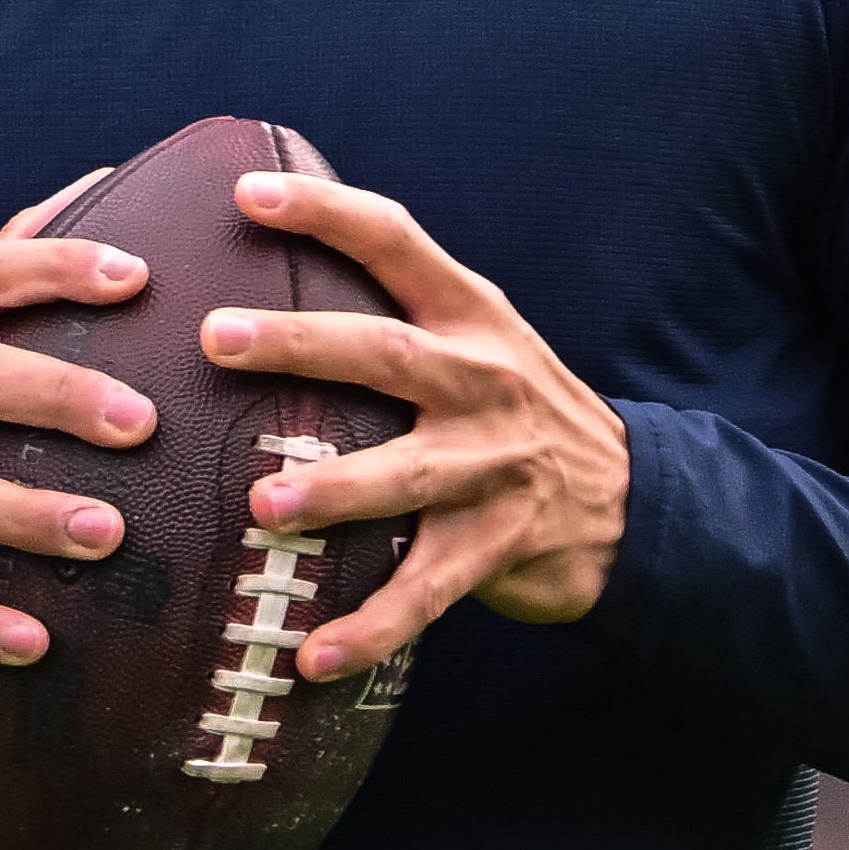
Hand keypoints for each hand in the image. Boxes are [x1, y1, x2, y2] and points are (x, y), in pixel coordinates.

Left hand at [197, 169, 628, 683]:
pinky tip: (313, 656)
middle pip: (385, 351)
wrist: (632, 501)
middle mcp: (483, 379)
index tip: (246, 193)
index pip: (396, 241)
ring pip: (407, 474)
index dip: (324, 211)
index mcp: (470, 316)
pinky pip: (426, 590)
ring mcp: (495, 465)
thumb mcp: (480, 341)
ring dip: (334, 489)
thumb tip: (270, 276)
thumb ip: (400, 312)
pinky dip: (372, 627)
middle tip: (216, 338)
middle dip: (300, 343)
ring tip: (263, 504)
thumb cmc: (517, 412)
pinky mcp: (499, 545)